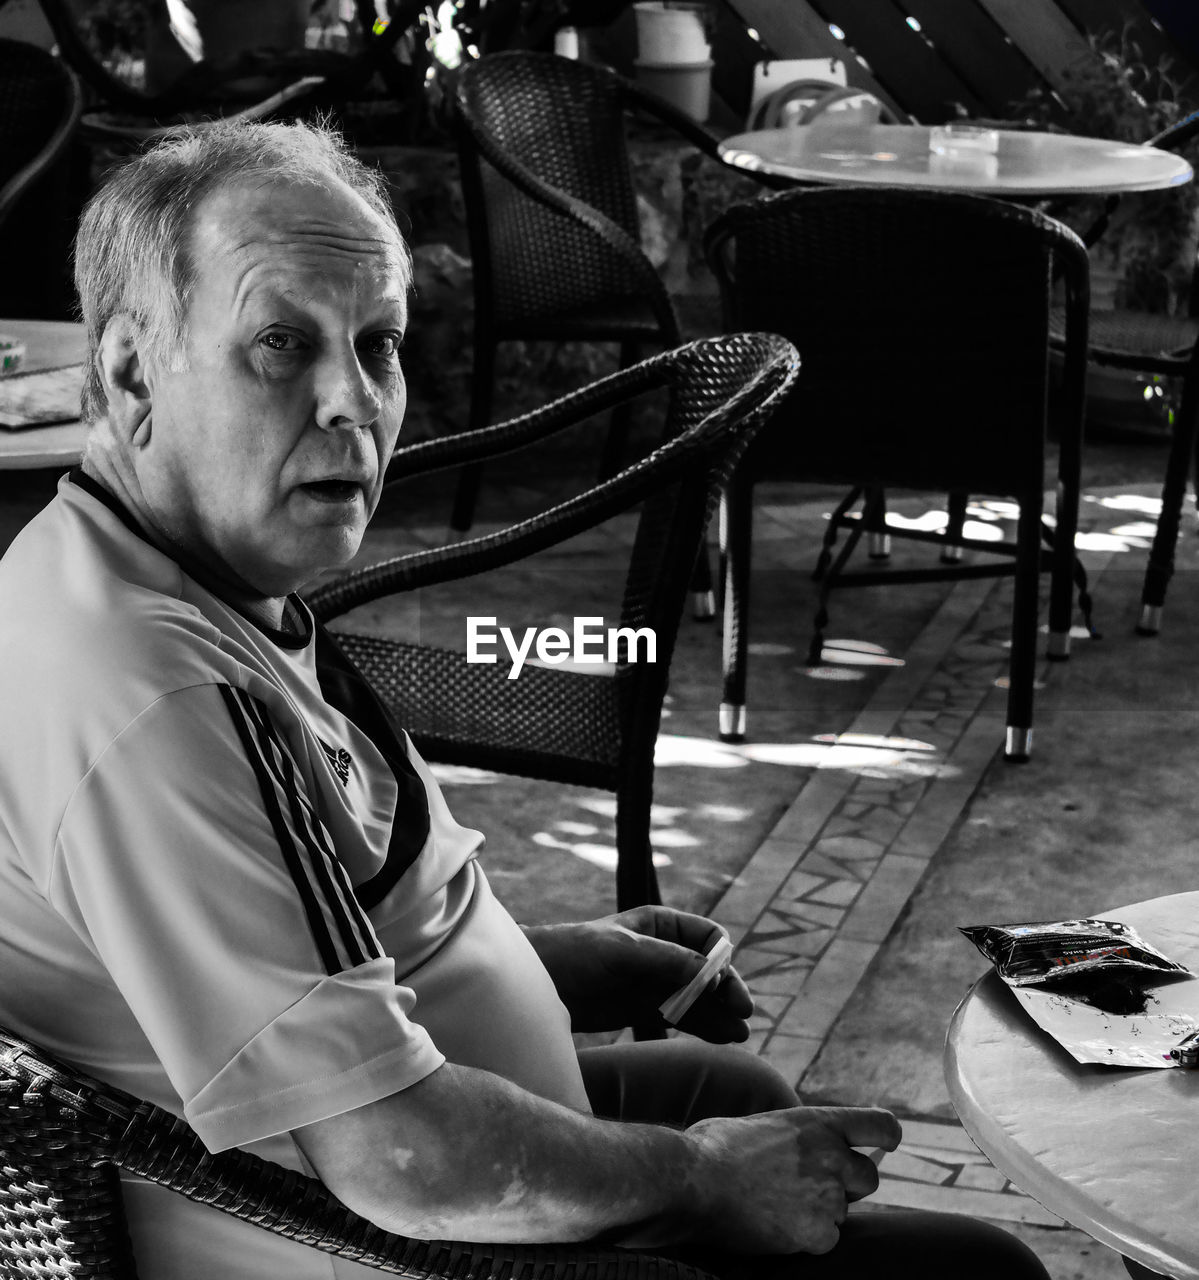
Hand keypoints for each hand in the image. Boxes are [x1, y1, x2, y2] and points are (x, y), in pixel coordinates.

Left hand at [525, 906, 753, 1039]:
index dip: (720, 958)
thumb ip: (666, 959)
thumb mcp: (621, 950)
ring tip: (741, 1034)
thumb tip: (711, 974)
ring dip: (721, 1013)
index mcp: (660, 924)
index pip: (706, 936)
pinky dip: (704, 1026)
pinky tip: (724, 1038)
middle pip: (709, 970)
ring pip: (700, 997)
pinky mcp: (646, 1008)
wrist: (538, 984)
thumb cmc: (574, 952)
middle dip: (727, 989)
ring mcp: (657, 981)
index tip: (721, 981)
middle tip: (743, 1013)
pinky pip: (684, 1017)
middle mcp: (664, 951)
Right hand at [685, 1106, 901, 1254]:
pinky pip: (826, 1240)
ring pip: (842, 1211)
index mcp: (817, 1121)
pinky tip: (775, 1225)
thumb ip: (799, 1135)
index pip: (880, 1125)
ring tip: (777, 1204)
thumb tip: (806, 1147)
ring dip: (820, 1212)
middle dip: (848, 1184)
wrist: (693, 1180)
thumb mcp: (766, 1124)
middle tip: (812, 1188)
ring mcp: (827, 1195)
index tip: (885, 1144)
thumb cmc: (715, 1147)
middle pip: (869, 1176)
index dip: (886, 1136)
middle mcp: (831, 1155)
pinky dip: (806, 1238)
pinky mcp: (818, 1233)